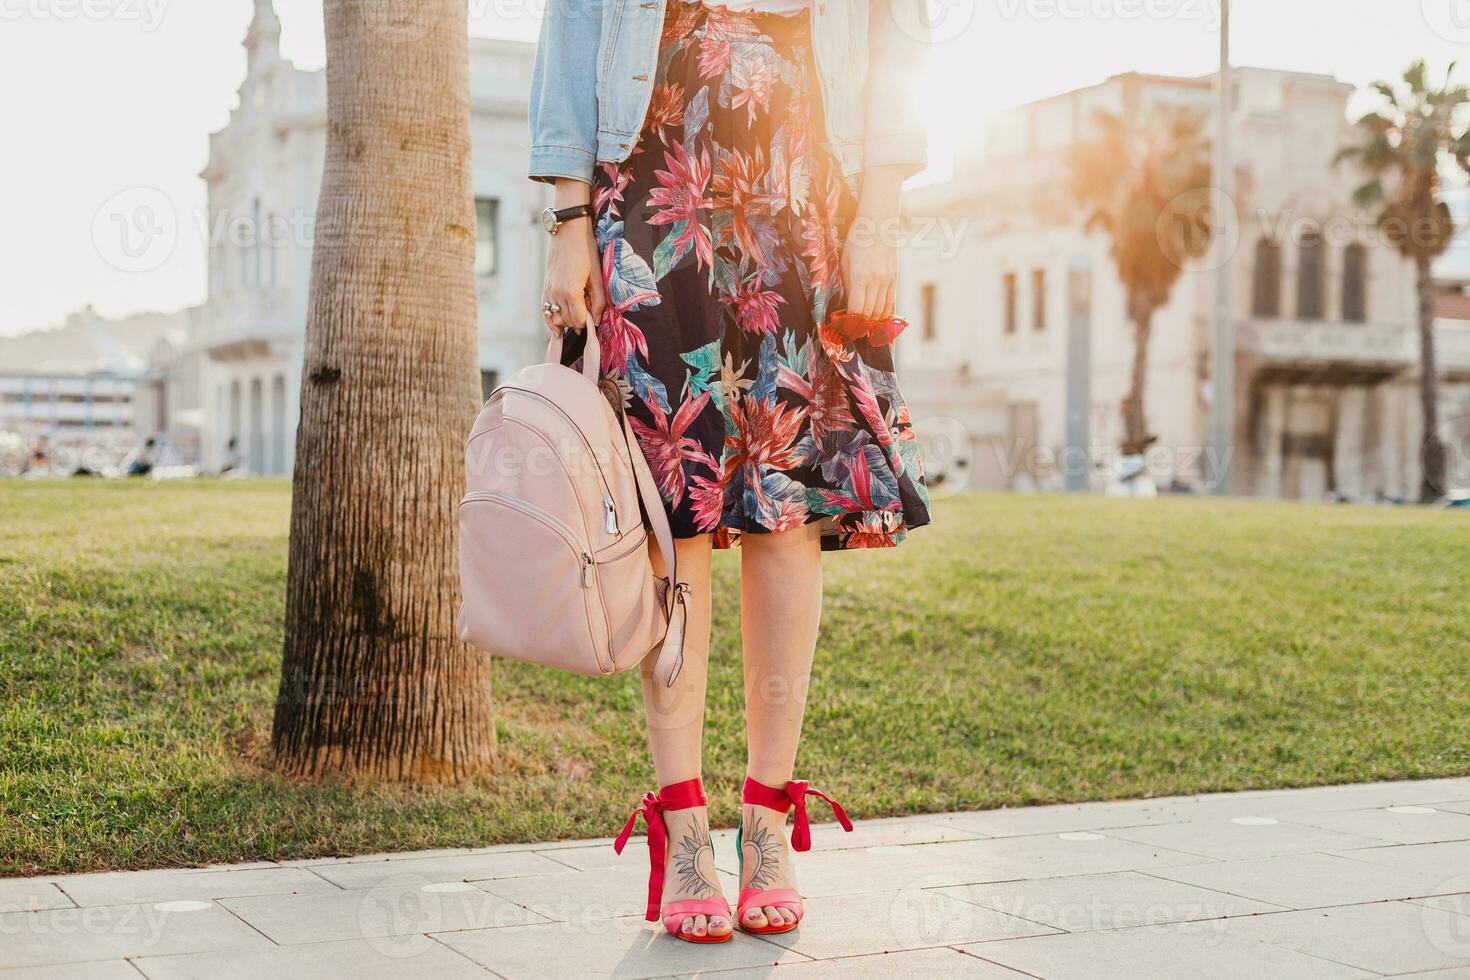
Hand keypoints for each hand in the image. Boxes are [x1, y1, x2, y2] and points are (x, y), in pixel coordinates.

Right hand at [542, 180, 604, 333]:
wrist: (568, 231)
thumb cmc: (586, 251)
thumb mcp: (597, 276)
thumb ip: (598, 301)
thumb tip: (596, 320)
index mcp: (571, 292)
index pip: (578, 320)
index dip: (588, 322)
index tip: (594, 317)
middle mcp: (556, 294)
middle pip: (567, 321)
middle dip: (578, 321)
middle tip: (588, 312)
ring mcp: (548, 290)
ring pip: (555, 318)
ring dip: (566, 320)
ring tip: (576, 316)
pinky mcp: (545, 286)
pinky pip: (545, 309)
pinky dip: (551, 319)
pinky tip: (557, 326)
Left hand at [839, 223, 896, 320]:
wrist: (879, 225)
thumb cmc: (858, 241)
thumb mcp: (845, 261)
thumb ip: (846, 284)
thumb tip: (847, 305)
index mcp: (860, 276)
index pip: (857, 309)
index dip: (851, 323)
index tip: (846, 329)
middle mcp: (876, 280)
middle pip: (869, 313)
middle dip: (861, 325)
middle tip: (854, 331)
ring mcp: (888, 280)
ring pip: (881, 310)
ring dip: (873, 321)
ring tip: (865, 328)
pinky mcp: (895, 278)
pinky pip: (891, 302)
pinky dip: (885, 313)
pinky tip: (879, 319)